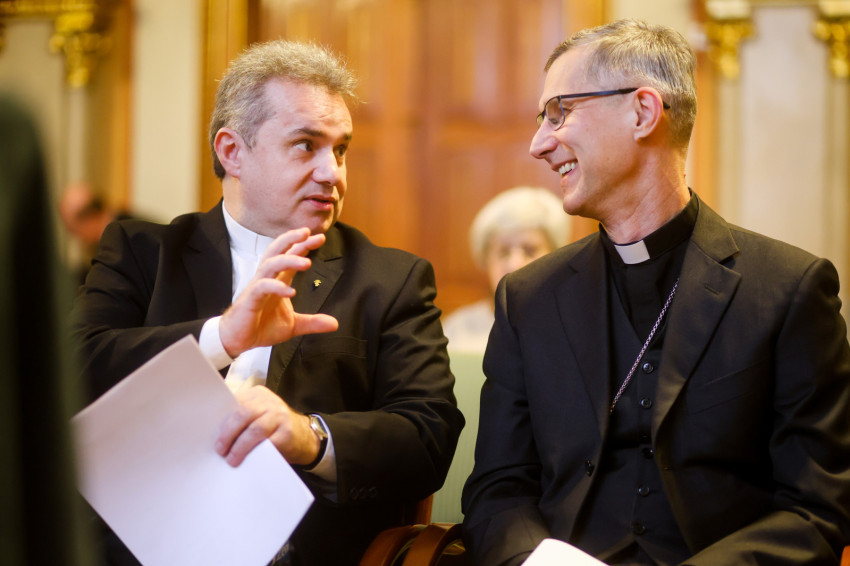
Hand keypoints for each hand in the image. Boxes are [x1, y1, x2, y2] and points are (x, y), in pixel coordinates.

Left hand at [215, 385, 319, 466]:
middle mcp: (269, 402)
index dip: (222, 419)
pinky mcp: (287, 433)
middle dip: (229, 433)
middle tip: (220, 449)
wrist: (303, 436)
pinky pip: (269, 444)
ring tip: (231, 459)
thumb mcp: (258, 415)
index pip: (236, 403)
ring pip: (255, 429)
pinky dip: (255, 453)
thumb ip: (240, 418)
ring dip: (240, 446)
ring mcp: (280, 416)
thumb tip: (214, 433)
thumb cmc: (272, 427)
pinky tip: (248, 460)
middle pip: (244, 413)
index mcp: (258, 395)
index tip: (211, 434)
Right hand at [219, 227, 338, 357]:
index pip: (290, 256)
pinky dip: (276, 287)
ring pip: (270, 264)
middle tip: (308, 232)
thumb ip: (313, 322)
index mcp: (277, 280)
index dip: (303, 245)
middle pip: (277, 251)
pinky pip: (262, 287)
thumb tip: (335, 324)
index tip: (320, 237)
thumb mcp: (293, 325)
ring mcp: (257, 287)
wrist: (238, 340)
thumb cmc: (261, 327)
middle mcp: (267, 279)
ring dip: (288, 261)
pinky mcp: (250, 300)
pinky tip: (290, 291)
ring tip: (306, 262)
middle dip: (291, 239)